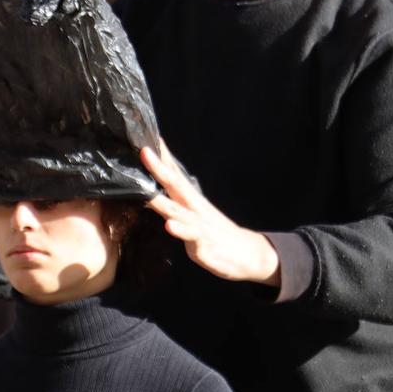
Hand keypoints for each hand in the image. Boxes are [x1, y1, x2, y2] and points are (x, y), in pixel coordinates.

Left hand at [142, 143, 279, 285]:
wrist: (248, 253)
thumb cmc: (215, 233)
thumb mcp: (194, 214)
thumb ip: (177, 201)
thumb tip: (159, 187)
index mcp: (190, 200)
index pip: (174, 174)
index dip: (161, 157)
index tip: (148, 138)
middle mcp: (194, 208)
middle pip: (175, 185)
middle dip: (159, 169)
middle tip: (145, 152)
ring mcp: (200, 225)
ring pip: (179, 211)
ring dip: (163, 201)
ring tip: (149, 194)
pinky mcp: (204, 244)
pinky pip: (191, 236)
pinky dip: (181, 230)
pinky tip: (170, 226)